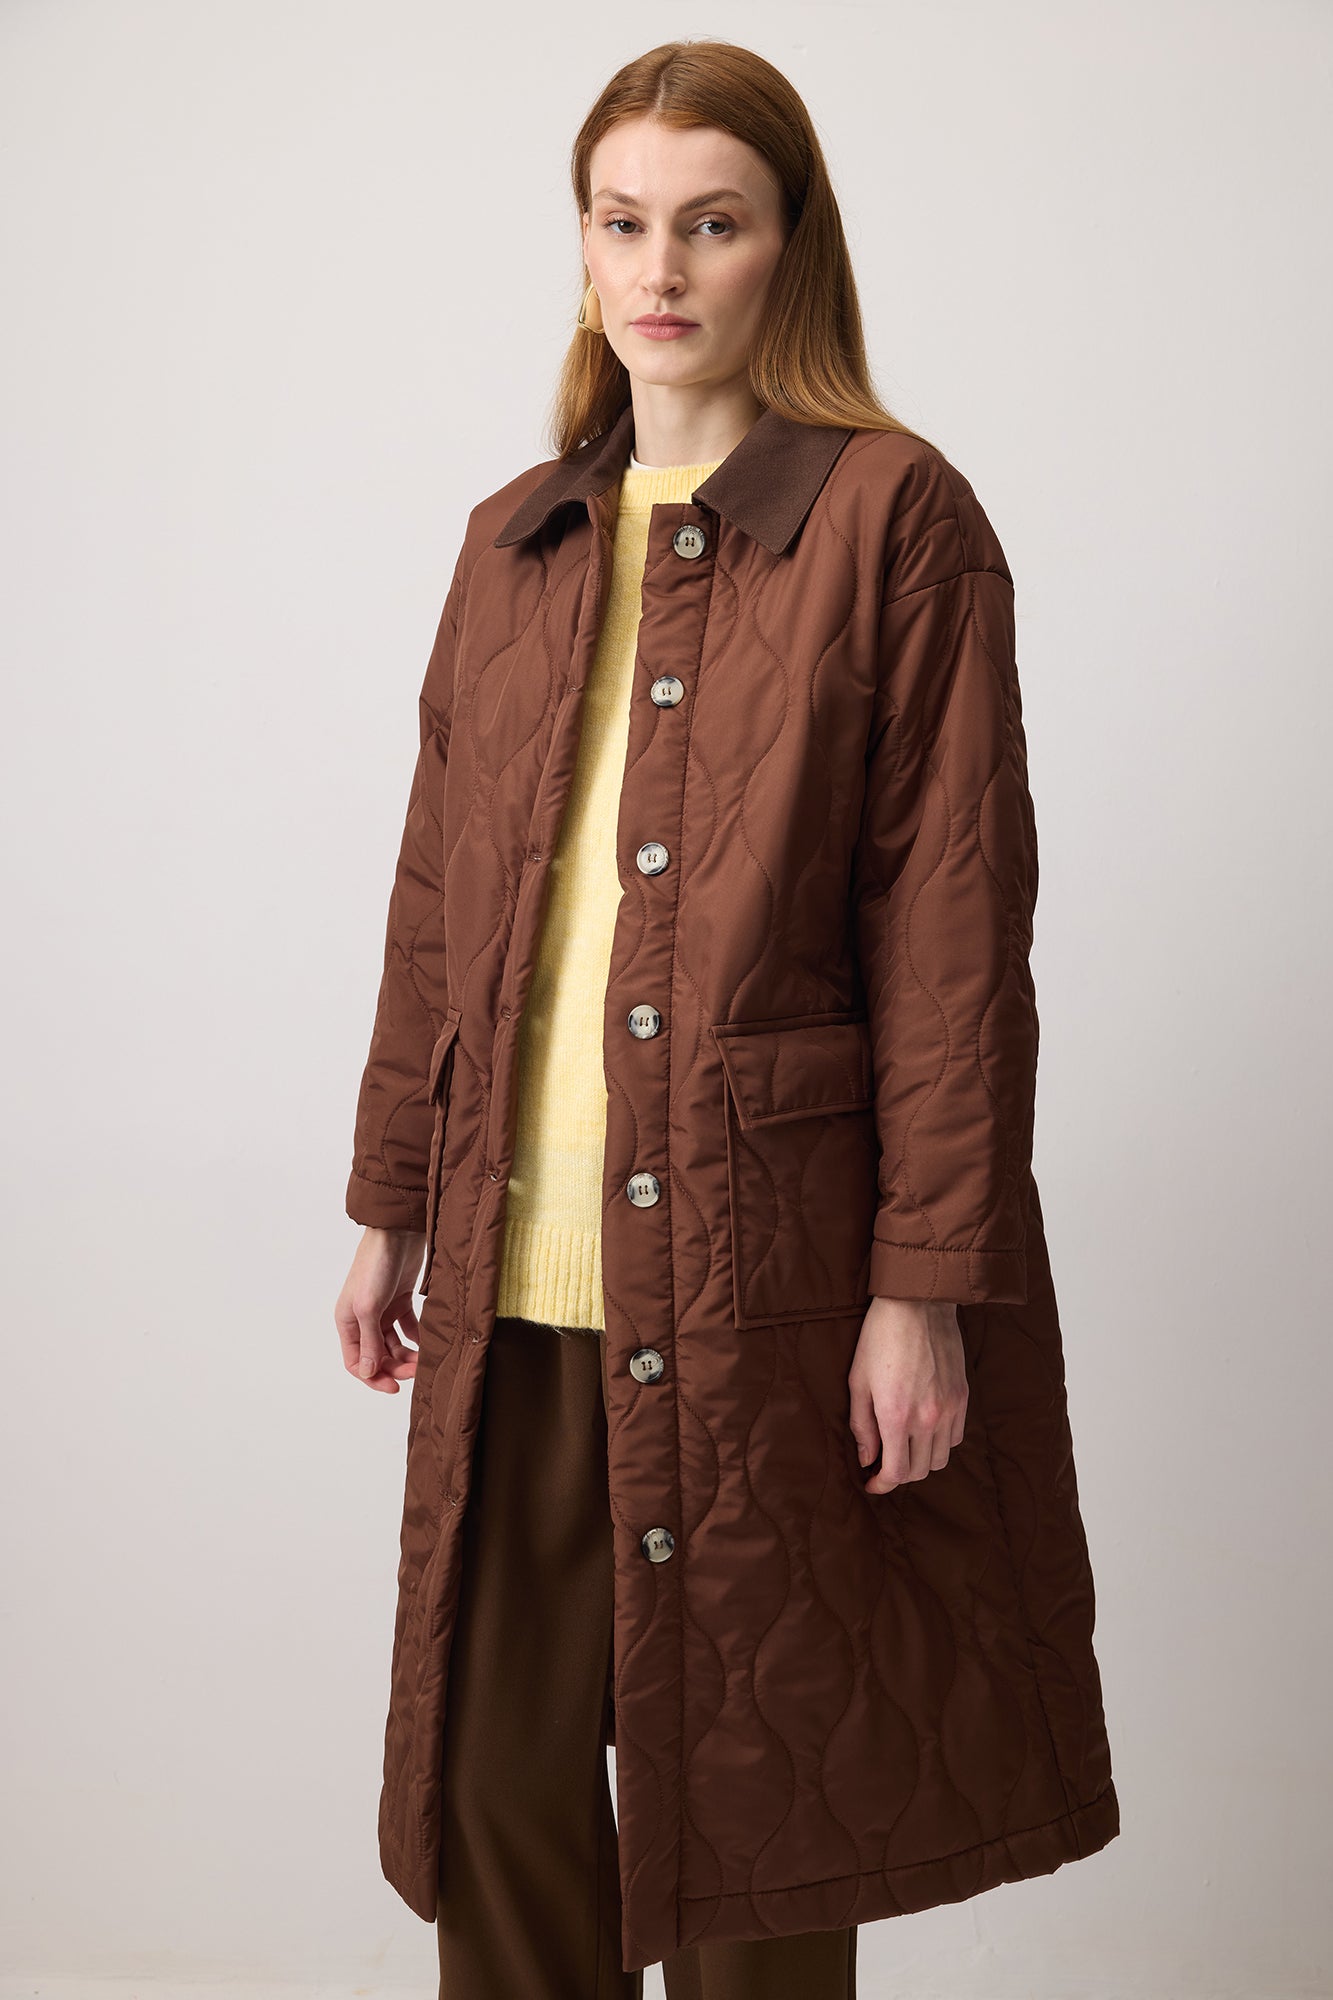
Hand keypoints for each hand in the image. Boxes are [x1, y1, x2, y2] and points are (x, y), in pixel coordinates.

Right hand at [334, 1227, 425, 1392]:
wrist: (396, 1232)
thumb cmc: (375, 1266)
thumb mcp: (368, 1307)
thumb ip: (369, 1341)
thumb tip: (368, 1371)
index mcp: (347, 1321)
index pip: (356, 1362)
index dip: (373, 1377)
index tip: (394, 1387)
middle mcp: (363, 1318)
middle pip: (378, 1355)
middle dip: (395, 1367)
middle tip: (415, 1372)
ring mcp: (383, 1309)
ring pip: (395, 1343)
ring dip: (407, 1355)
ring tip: (423, 1360)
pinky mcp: (402, 1299)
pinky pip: (409, 1327)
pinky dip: (418, 1337)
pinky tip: (429, 1343)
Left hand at [848, 1295, 968, 1493]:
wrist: (918, 1304)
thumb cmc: (879, 1338)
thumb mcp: (858, 1381)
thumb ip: (861, 1425)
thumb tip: (867, 1459)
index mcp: (895, 1415)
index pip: (896, 1473)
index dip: (882, 1485)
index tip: (871, 1483)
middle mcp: (927, 1418)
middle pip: (919, 1471)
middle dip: (899, 1474)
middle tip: (883, 1464)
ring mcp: (949, 1409)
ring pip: (940, 1459)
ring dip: (921, 1461)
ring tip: (904, 1447)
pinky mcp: (963, 1397)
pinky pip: (956, 1438)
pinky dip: (940, 1443)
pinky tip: (924, 1430)